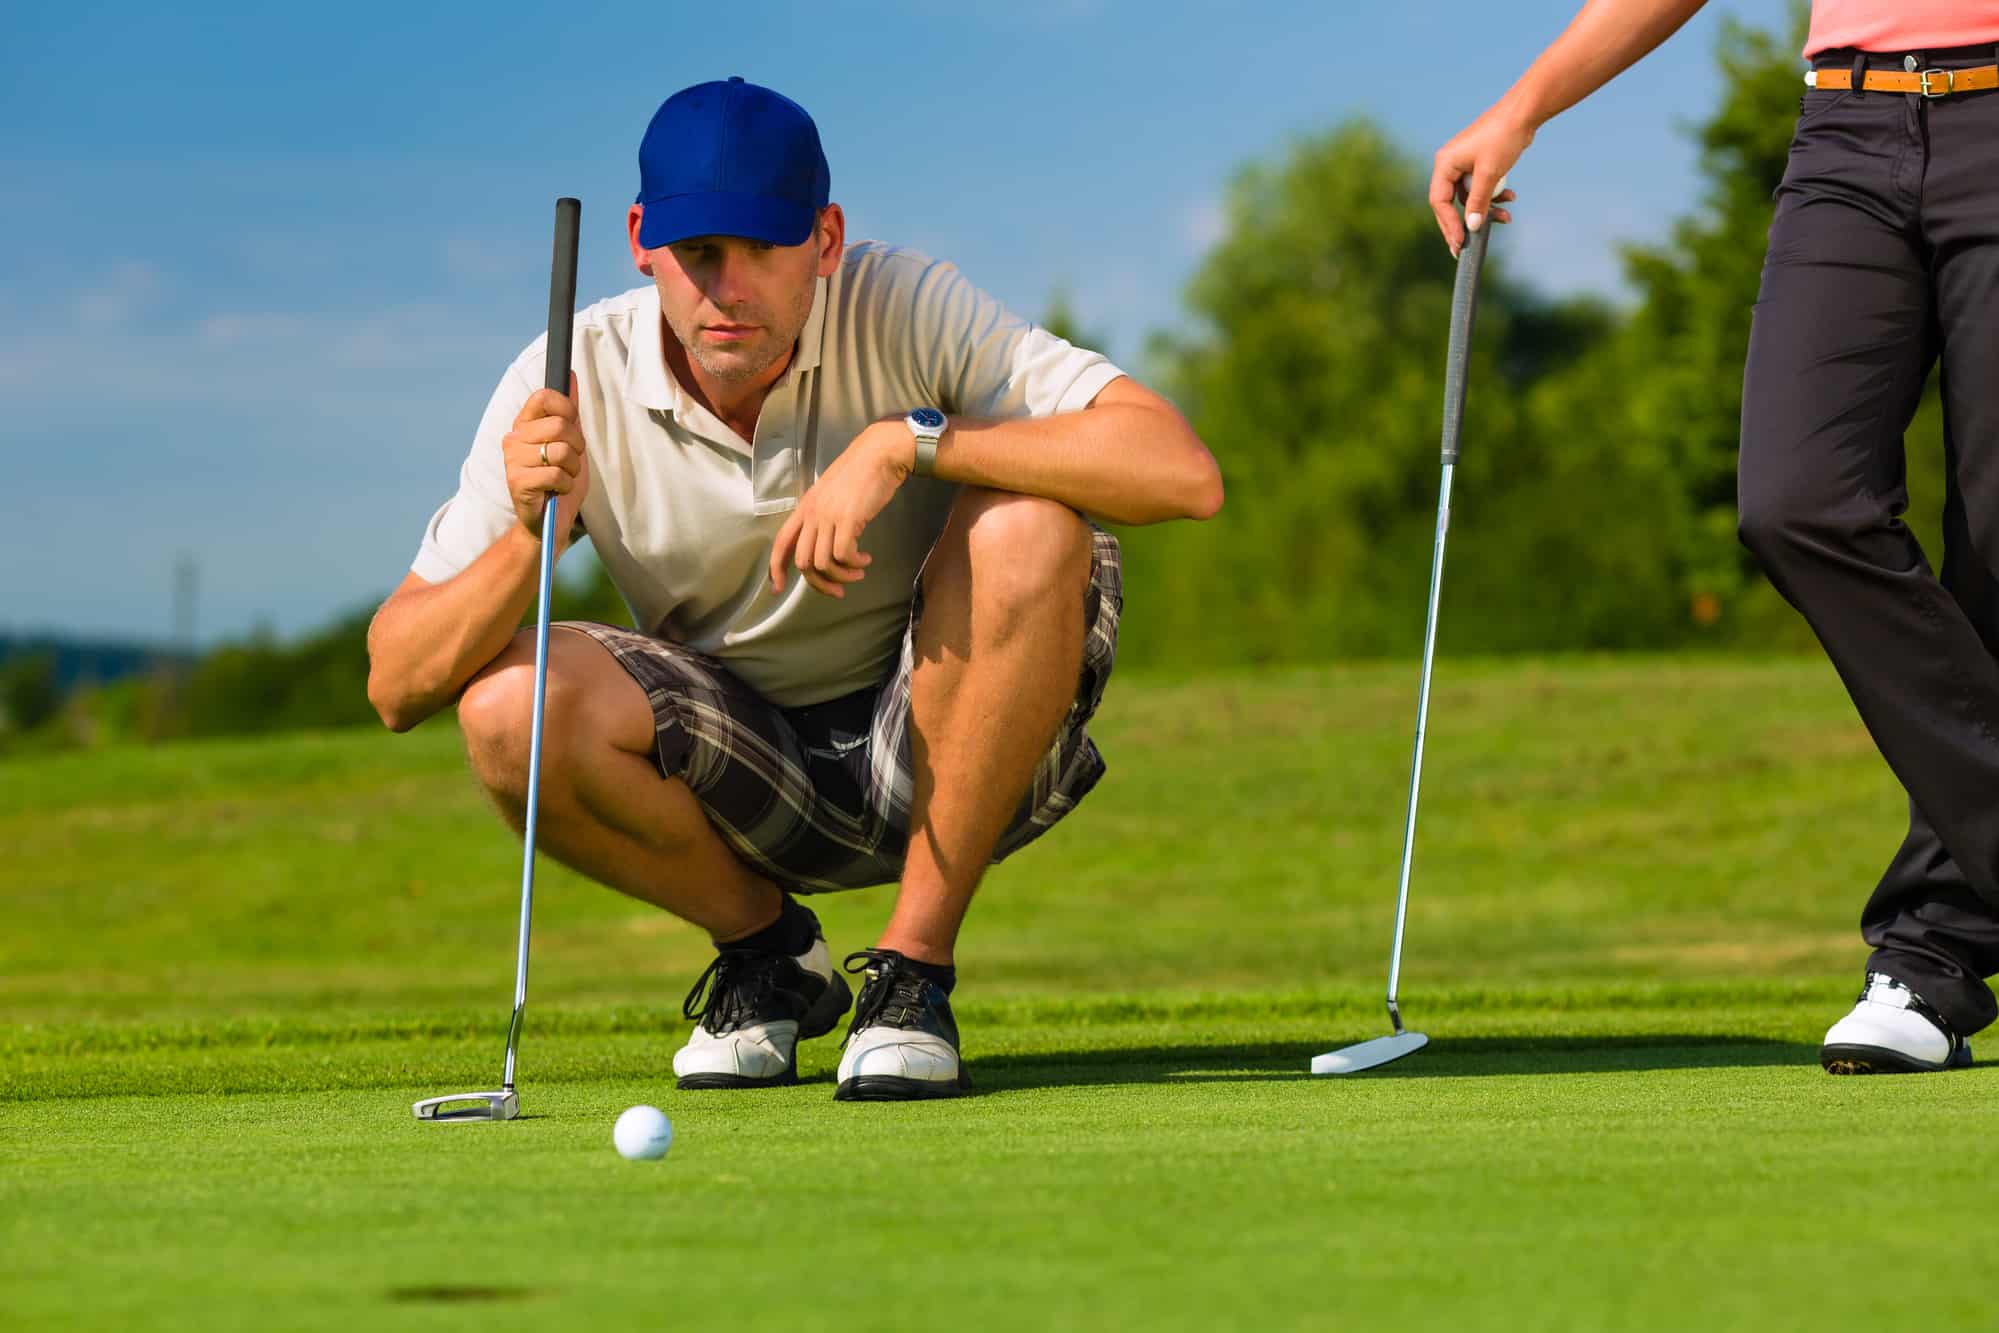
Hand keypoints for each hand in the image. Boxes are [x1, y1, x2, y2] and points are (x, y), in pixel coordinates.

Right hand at [501, 372, 588, 545]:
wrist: (550, 522)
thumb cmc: (561, 481)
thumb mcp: (571, 443)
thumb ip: (570, 411)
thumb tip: (571, 375)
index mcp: (524, 424)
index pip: (543, 396)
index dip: (566, 408)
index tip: (572, 425)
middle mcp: (514, 438)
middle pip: (559, 425)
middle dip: (577, 446)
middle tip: (571, 462)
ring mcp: (512, 460)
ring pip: (561, 450)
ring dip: (573, 468)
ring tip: (563, 477)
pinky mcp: (517, 482)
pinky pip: (557, 474)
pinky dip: (566, 484)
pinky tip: (556, 490)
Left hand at [768, 421, 909, 597]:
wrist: (879, 455)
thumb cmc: (860, 475)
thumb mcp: (832, 496)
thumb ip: (824, 516)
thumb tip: (827, 545)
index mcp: (805, 508)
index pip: (781, 542)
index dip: (775, 569)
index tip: (777, 590)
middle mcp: (812, 513)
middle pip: (804, 562)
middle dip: (821, 584)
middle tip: (839, 590)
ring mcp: (828, 516)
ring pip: (823, 563)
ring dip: (843, 575)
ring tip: (858, 573)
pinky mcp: (847, 519)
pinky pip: (843, 555)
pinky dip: (855, 564)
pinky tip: (865, 560)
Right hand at [1429, 110, 1525, 255]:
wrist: (1524, 113)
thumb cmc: (1503, 137)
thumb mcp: (1489, 173)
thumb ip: (1478, 202)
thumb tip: (1471, 227)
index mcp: (1445, 164)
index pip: (1439, 202)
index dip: (1449, 224)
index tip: (1460, 242)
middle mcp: (1450, 164)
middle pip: (1451, 203)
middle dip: (1464, 223)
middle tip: (1468, 245)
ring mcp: (1464, 164)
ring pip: (1470, 197)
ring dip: (1486, 208)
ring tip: (1506, 217)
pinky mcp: (1479, 164)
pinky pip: (1481, 187)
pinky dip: (1494, 195)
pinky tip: (1510, 198)